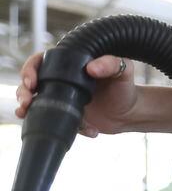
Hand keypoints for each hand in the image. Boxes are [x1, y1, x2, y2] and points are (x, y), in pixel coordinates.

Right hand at [15, 51, 140, 136]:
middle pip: (31, 83)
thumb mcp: (124, 72)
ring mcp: (61, 99)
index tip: (32, 82)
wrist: (130, 114)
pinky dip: (60, 126)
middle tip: (27, 101)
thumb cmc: (126, 88)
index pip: (41, 62)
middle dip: (22, 91)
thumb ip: (112, 64)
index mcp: (70, 65)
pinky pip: (53, 121)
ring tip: (26, 113)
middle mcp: (61, 81)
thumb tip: (91, 68)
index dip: (30, 69)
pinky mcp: (64, 116)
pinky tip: (82, 128)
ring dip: (26, 108)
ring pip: (34, 102)